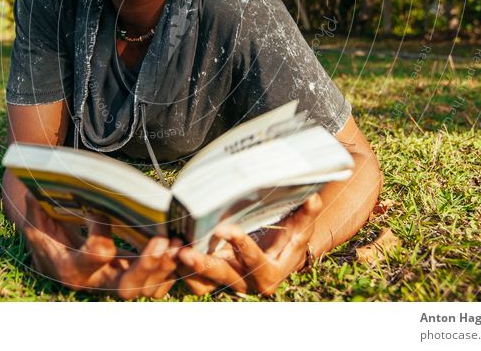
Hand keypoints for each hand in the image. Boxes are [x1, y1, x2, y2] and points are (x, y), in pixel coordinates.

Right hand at [22, 192, 181, 298]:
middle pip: (125, 286)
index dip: (100, 232)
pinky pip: (155, 284)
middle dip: (146, 266)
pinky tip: (181, 250)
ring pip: (146, 289)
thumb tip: (36, 189)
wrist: (51, 253)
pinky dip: (170, 271)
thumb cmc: (46, 233)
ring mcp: (115, 282)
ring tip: (178, 245)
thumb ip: (37, 209)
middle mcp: (96, 281)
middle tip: (162, 241)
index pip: (94, 255)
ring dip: (165, 268)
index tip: (101, 209)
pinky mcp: (130, 278)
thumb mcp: (36, 222)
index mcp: (72, 268)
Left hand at [176, 194, 322, 295]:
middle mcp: (245, 282)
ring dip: (185, 268)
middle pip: (222, 276)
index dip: (240, 246)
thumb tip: (313, 198)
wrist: (281, 255)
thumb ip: (305, 214)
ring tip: (171, 251)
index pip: (253, 262)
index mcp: (269, 274)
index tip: (225, 229)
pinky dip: (179, 266)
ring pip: (202, 281)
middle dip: (204, 264)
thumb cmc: (291, 239)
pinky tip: (167, 248)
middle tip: (185, 251)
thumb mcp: (300, 228)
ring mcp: (226, 280)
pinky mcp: (212, 276)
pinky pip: (193, 277)